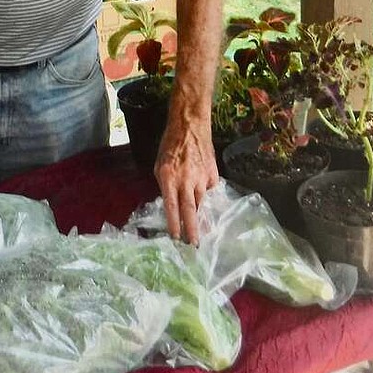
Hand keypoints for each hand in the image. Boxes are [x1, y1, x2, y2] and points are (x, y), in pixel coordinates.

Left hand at [154, 108, 218, 244]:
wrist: (190, 127)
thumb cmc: (170, 145)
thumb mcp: (159, 165)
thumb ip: (165, 185)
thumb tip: (171, 204)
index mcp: (169, 177)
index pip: (171, 206)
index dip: (174, 224)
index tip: (176, 238)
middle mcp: (186, 180)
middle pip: (190, 210)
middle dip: (192, 230)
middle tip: (194, 245)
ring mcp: (202, 178)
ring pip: (201, 202)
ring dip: (200, 215)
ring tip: (201, 229)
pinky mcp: (213, 175)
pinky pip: (209, 190)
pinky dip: (205, 193)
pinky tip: (202, 189)